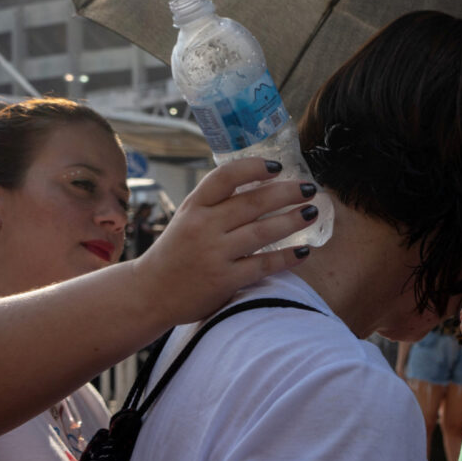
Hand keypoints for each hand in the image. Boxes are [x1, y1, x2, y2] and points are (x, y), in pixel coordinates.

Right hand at [138, 158, 318, 324]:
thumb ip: (215, 203)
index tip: (277, 167)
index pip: (225, 177)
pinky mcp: (224, 280)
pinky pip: (262, 265)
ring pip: (262, 232)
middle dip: (287, 192)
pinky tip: (303, 251)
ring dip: (292, 220)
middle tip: (309, 188)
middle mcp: (203, 226)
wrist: (150, 293)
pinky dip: (286, 257)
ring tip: (312, 212)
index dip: (253, 167)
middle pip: (252, 202)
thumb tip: (259, 183)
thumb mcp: (187, 218)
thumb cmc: (176, 252)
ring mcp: (214, 254)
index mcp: (194, 206)